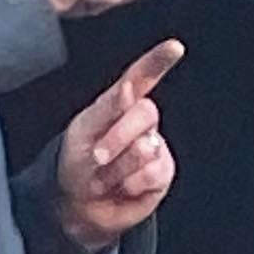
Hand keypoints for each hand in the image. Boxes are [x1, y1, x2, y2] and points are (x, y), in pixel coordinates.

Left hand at [53, 40, 181, 242]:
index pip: (142, 75)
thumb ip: (107, 108)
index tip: (175, 47)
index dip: (159, 60)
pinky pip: (153, 173)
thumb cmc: (78, 161)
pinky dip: (132, 183)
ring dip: (118, 168)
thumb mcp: (83, 131)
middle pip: (147, 113)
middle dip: (118, 138)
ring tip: (105, 176)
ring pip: (147, 148)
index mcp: (120, 103)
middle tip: (98, 157)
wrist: (80, 205)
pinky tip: (122, 187)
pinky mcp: (162, 172)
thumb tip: (130, 89)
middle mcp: (141, 121)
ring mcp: (155, 146)